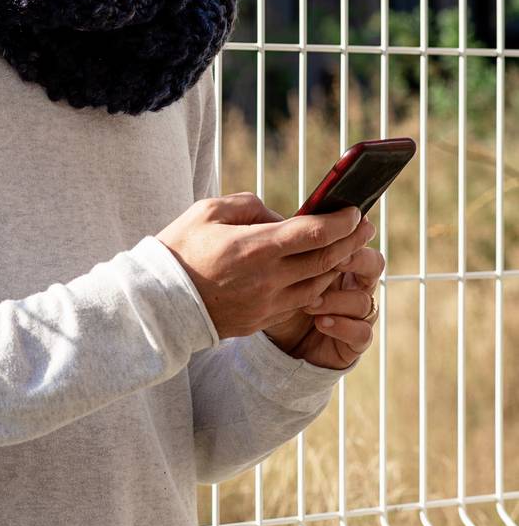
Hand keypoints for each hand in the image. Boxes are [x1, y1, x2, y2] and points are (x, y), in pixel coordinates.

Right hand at [157, 192, 375, 341]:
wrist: (159, 302)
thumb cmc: (180, 248)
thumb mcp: (209, 211)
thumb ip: (250, 206)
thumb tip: (280, 217)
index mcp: (256, 248)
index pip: (313, 233)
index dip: (340, 221)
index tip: (354, 210)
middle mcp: (269, 278)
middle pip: (325, 259)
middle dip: (350, 241)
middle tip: (365, 226)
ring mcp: (268, 303)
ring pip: (319, 284)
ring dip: (337, 265)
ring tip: (347, 248)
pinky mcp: (263, 319)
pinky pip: (301, 302)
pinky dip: (317, 285)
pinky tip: (320, 272)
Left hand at [262, 235, 384, 369]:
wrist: (280, 343)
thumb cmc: (282, 298)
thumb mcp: (283, 270)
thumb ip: (291, 248)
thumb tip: (280, 220)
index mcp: (342, 262)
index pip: (358, 240)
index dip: (350, 234)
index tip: (334, 231)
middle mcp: (356, 285)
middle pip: (374, 263)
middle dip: (356, 260)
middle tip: (334, 261)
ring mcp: (359, 313)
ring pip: (364, 300)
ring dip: (336, 299)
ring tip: (309, 303)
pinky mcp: (356, 341)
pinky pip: (363, 332)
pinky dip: (343, 326)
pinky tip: (321, 323)